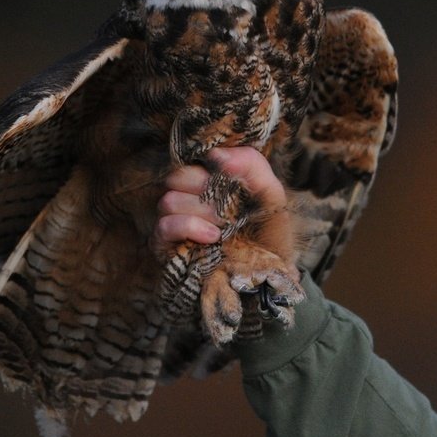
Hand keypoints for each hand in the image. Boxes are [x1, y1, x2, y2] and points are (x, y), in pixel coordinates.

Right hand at [152, 147, 287, 257]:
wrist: (267, 282)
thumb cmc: (269, 238)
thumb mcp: (272, 197)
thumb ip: (252, 166)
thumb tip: (216, 155)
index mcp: (211, 185)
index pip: (196, 161)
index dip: (211, 163)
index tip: (230, 173)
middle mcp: (189, 201)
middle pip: (176, 177)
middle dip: (202, 186)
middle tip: (226, 205)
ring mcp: (175, 224)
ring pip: (168, 200)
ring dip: (199, 211)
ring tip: (223, 226)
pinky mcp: (166, 248)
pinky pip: (164, 225)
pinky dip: (188, 226)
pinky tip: (212, 237)